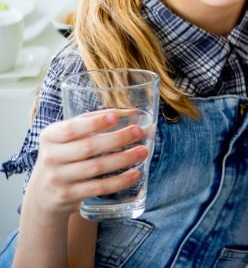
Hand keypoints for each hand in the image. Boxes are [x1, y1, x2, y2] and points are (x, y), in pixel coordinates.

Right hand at [23, 111, 148, 218]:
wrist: (43, 193)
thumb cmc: (65, 154)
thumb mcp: (70, 136)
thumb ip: (96, 121)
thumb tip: (134, 113)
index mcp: (50, 136)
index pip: (72, 128)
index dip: (94, 123)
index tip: (115, 118)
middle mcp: (51, 157)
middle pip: (88, 147)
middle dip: (117, 139)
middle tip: (139, 132)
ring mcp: (58, 178)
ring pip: (95, 167)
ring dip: (123, 159)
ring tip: (143, 151)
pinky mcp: (68, 196)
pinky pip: (98, 188)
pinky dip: (119, 181)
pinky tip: (135, 174)